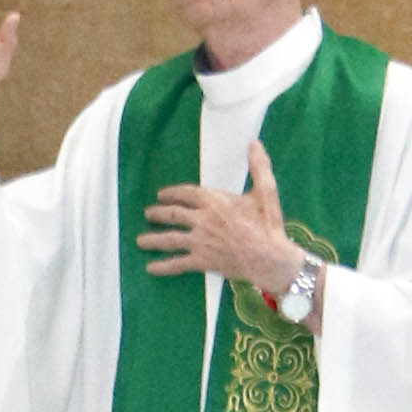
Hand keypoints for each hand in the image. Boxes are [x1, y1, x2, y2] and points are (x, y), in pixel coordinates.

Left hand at [141, 134, 299, 299]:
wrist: (270, 259)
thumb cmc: (268, 225)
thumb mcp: (266, 192)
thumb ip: (259, 167)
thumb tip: (254, 143)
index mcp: (215, 201)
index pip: (186, 194)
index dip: (172, 193)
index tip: (162, 195)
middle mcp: (203, 220)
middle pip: (173, 215)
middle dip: (158, 214)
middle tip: (148, 214)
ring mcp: (200, 241)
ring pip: (170, 239)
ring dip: (153, 239)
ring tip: (140, 240)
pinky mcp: (203, 261)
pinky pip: (179, 263)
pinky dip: (164, 266)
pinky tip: (151, 268)